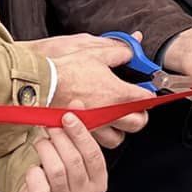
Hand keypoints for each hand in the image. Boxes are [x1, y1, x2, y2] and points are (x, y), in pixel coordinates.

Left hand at [15, 114, 109, 191]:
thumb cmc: (60, 171)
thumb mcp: (73, 153)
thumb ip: (78, 131)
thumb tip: (77, 105)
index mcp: (98, 182)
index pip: (94, 155)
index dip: (81, 134)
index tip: (67, 116)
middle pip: (74, 161)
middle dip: (60, 138)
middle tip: (50, 125)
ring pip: (56, 170)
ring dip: (45, 150)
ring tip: (41, 143)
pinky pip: (39, 186)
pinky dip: (34, 172)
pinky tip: (34, 167)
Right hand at [34, 34, 150, 146]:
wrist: (41, 84)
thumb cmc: (66, 69)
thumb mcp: (95, 52)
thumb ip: (119, 51)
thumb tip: (130, 51)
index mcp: (118, 93)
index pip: (146, 99)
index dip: (149, 92)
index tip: (145, 88)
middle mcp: (109, 113)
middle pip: (138, 123)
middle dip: (140, 114)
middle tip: (135, 105)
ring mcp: (95, 125)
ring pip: (118, 138)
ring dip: (120, 129)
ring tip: (116, 118)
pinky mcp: (81, 131)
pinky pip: (97, 141)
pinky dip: (100, 135)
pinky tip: (98, 123)